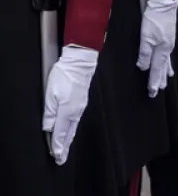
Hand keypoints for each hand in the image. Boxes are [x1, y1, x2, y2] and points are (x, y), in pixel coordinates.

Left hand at [43, 45, 97, 164]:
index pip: (60, 132)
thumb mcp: (50, 94)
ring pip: (73, 128)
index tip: (56, 156)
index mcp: (67, 111)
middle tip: (62, 159)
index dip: (57, 145)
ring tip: (65, 149)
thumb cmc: (64, 76)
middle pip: (69, 133)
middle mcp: (76, 112)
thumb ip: (49, 113)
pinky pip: (76, 121)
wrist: (80, 63)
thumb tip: (48, 128)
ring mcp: (80, 107)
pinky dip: (72, 130)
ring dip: (68, 139)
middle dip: (64, 147)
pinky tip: (70, 131)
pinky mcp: (82, 103)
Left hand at [136, 0, 177, 96]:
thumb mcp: (146, 37)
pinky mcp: (168, 37)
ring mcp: (168, 43)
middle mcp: (167, 48)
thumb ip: (145, 54)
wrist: (165, 4)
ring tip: (166, 80)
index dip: (153, 81)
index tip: (152, 92)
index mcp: (161, 50)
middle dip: (159, 80)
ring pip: (166, 62)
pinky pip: (168, 54)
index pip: (156, 69)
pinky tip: (168, 62)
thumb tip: (143, 67)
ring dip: (164, 72)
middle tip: (157, 91)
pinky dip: (167, 62)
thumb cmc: (154, 20)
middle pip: (162, 68)